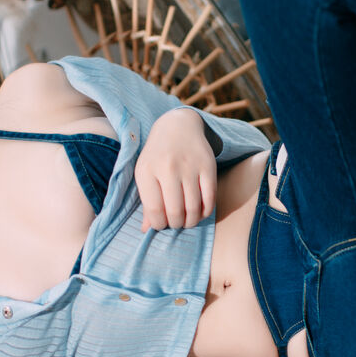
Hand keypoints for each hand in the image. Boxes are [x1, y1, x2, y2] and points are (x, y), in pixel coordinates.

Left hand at [136, 108, 216, 231]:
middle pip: (175, 211)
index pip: (154, 210)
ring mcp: (189, 166)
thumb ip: (146, 201)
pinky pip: (210, 198)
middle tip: (176, 223)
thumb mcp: (145, 173)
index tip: (162, 224)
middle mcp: (168, 168)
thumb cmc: (157, 155)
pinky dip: (206, 211)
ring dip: (191, 221)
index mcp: (147, 171)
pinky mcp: (208, 165)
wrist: (177, 126)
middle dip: (176, 224)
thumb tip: (147, 230)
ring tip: (187, 221)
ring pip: (193, 208)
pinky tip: (200, 212)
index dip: (159, 224)